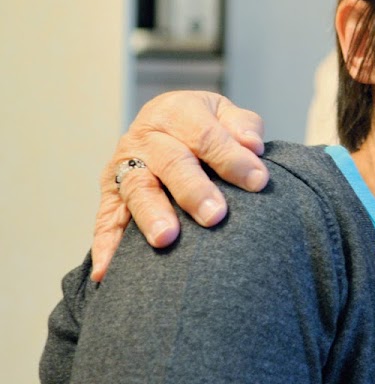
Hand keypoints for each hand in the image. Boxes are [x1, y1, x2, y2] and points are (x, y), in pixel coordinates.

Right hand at [91, 91, 268, 280]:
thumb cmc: (206, 124)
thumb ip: (242, 126)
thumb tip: (253, 146)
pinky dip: (106, 245)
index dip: (232, 159)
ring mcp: (124, 165)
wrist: (166, 123)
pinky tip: (107, 271)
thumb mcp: (225, 114)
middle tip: (215, 215)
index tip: (258, 182)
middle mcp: (146, 137)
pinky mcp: (110, 193)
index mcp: (177, 112)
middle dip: (193, 190)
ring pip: (137, 190)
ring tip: (167, 239)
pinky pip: (106, 220)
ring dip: (151, 215)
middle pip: (171, 163)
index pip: (206, 135)